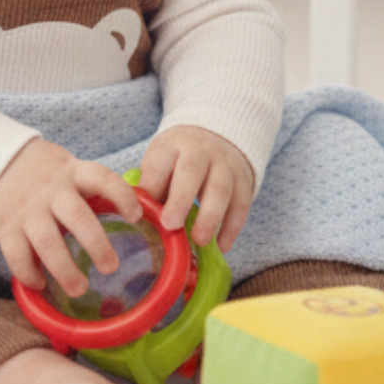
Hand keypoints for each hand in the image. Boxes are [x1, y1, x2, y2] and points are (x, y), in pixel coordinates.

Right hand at [0, 139, 142, 296]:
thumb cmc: (43, 173)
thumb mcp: (67, 169)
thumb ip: (90, 188)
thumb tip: (133, 215)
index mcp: (72, 172)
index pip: (101, 178)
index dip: (121, 196)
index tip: (136, 216)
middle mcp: (51, 190)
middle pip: (77, 217)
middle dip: (96, 244)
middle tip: (111, 267)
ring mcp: (27, 209)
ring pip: (47, 242)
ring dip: (64, 269)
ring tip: (80, 288)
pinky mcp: (5, 227)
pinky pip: (17, 255)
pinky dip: (29, 273)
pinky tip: (41, 284)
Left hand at [137, 125, 254, 253]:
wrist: (216, 137)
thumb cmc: (179, 158)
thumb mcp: (161, 161)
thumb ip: (152, 186)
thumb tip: (140, 217)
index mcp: (173, 145)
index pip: (160, 163)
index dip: (152, 187)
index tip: (143, 212)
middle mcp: (201, 151)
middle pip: (192, 172)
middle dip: (181, 200)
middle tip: (171, 225)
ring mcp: (225, 165)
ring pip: (220, 189)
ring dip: (210, 217)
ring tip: (199, 240)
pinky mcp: (243, 181)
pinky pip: (241, 204)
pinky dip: (232, 227)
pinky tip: (222, 246)